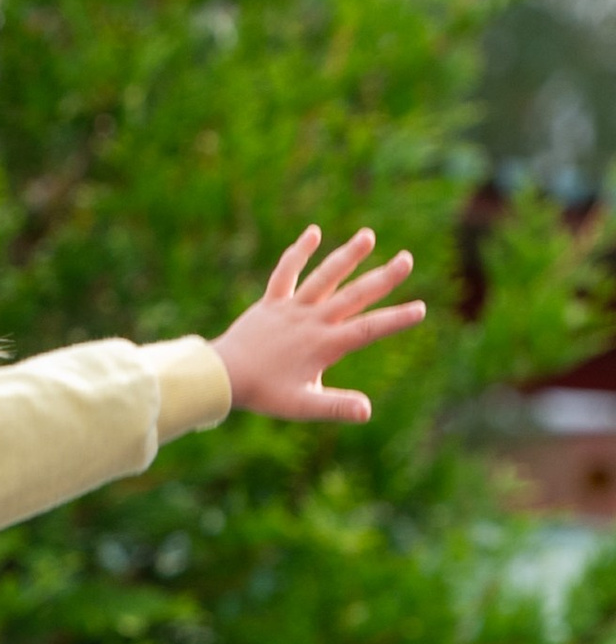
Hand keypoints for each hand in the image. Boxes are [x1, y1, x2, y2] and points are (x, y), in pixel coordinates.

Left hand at [213, 226, 424, 424]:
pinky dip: (299, 253)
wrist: (222, 376)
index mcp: (324, 345)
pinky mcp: (272, 302)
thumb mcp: (303, 406)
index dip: (396, 319)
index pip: (368, 329)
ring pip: (324, 277)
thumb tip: (367, 411)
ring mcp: (291, 308)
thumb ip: (337, 406)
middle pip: (353, 295)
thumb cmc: (264, 394)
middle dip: (383, 278)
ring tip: (368, 235)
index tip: (420, 309)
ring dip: (347, 256)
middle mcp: (311, 320)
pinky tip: (314, 232)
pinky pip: (286, 273)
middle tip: (407, 259)